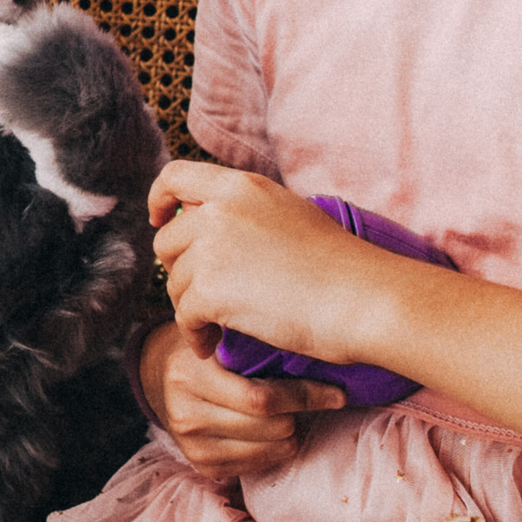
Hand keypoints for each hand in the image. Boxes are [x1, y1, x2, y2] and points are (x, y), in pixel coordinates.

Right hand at [140, 321, 342, 489]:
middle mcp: (187, 414)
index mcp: (191, 375)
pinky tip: (271, 430)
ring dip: (290, 432)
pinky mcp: (201, 466)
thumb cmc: (207, 351)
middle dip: (299, 414)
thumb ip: (253, 347)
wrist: (161, 377)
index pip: (261, 398)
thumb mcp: (220, 338)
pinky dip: (274, 449)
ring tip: (289, 413)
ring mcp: (192, 445)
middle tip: (314, 399)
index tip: (336, 393)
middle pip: (270, 428)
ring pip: (269, 449)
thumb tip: (317, 354)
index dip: (305, 396)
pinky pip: (257, 466)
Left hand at [148, 162, 401, 367]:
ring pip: (175, 282)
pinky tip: (212, 344)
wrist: (362, 297)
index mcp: (240, 186)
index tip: (161, 221)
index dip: (159, 199)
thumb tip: (207, 225)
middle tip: (203, 295)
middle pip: (168, 240)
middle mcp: (220, 210)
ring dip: (190, 308)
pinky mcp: (211, 289)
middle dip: (179, 270)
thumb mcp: (288, 213)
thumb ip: (244, 213)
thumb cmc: (338, 265)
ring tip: (215, 326)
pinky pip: (184, 316)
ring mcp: (212, 248)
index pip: (175, 177)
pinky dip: (195, 334)